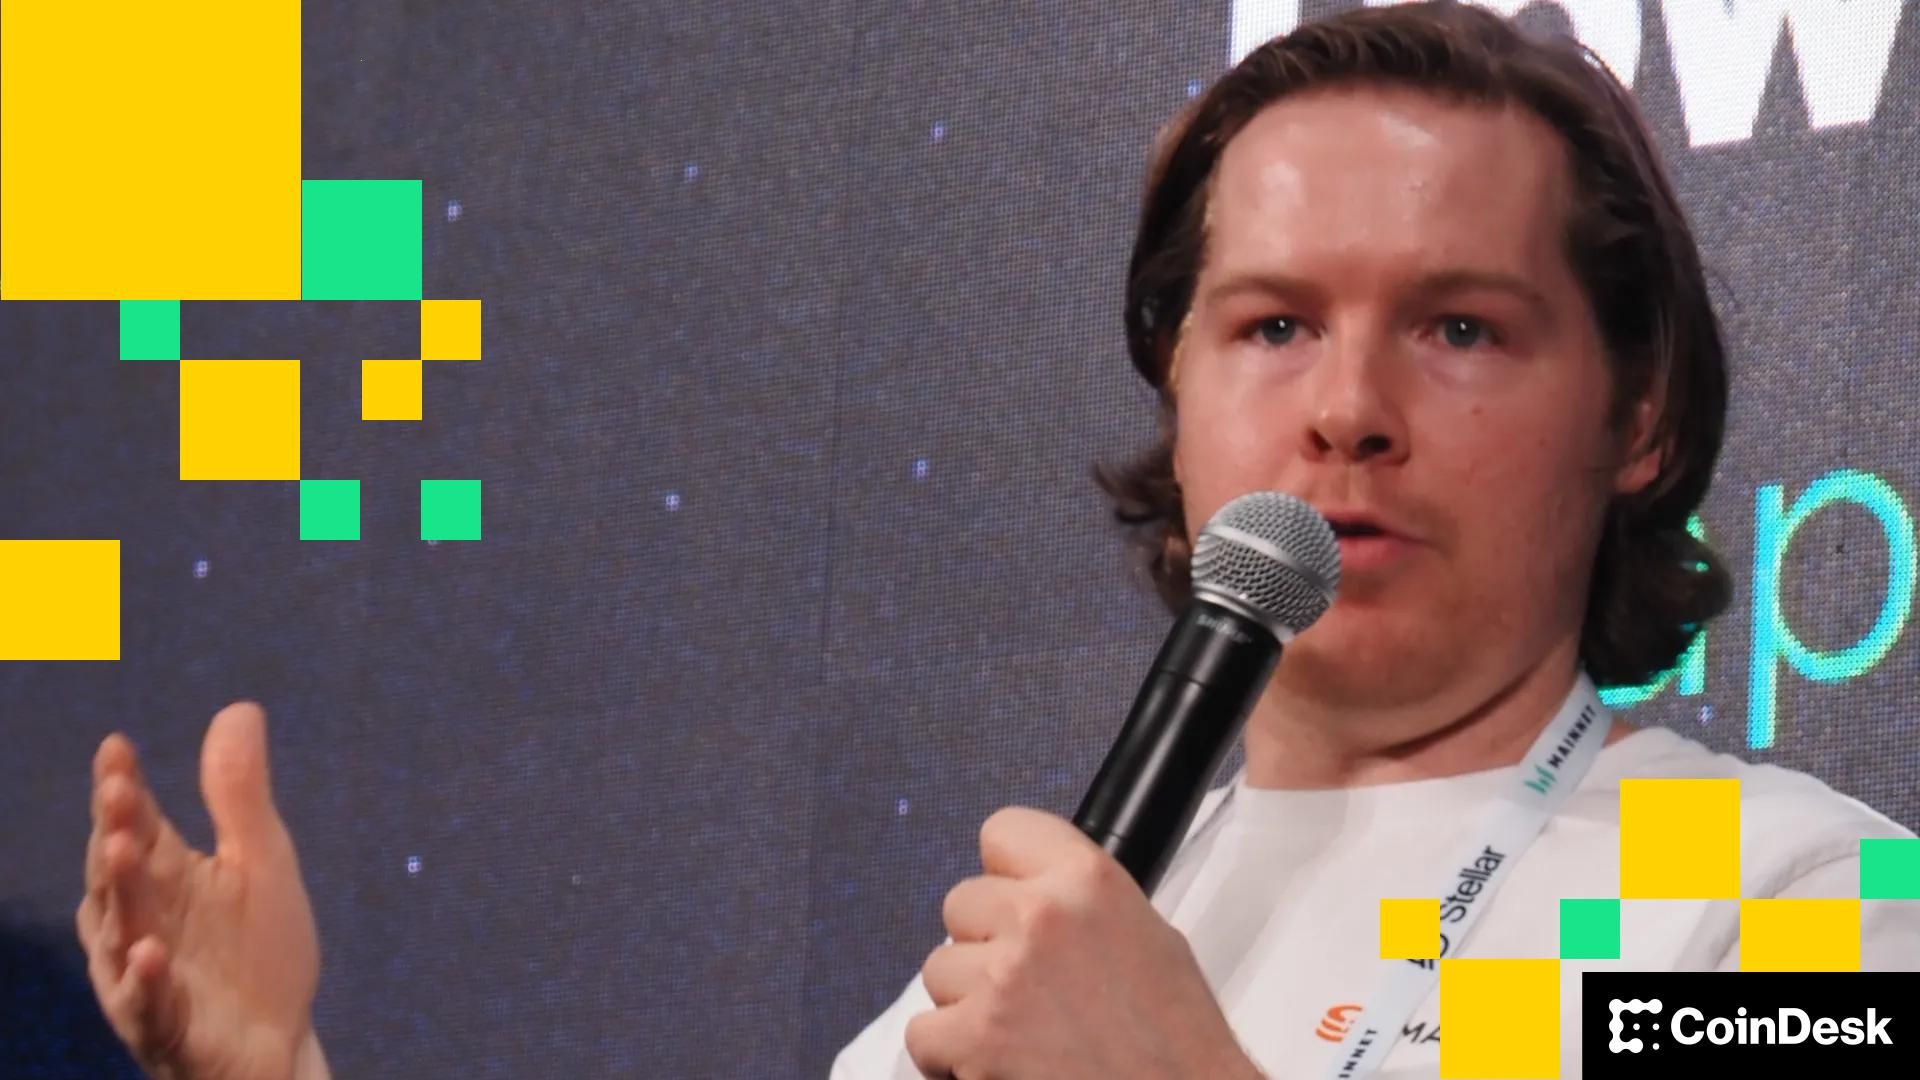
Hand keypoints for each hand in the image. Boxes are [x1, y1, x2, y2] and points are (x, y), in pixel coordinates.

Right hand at [76, 701, 323, 1079]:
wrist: (274, 1041)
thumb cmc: (258, 949)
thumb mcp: (261, 860)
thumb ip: (240, 794)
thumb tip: (239, 709)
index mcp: (166, 875)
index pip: (138, 821)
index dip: (124, 787)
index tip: (117, 747)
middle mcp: (141, 919)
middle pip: (120, 869)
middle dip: (114, 829)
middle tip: (115, 788)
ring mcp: (145, 973)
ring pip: (121, 929)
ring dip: (120, 891)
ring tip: (125, 848)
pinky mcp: (164, 1023)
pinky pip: (148, 1002)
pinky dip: (146, 979)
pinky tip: (150, 952)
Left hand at [904, 807, 1259, 1079]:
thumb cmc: (1175, 1037)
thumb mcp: (1148, 933)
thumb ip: (1079, 901)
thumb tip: (1031, 890)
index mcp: (1088, 879)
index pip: (1002, 832)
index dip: (1006, 872)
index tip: (1014, 895)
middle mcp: (1040, 916)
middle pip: (961, 903)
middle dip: (985, 942)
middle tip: (1028, 981)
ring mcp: (1002, 977)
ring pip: (938, 968)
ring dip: (967, 1000)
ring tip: (1021, 1027)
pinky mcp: (976, 1038)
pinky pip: (922, 1031)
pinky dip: (949, 1053)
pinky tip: (994, 1059)